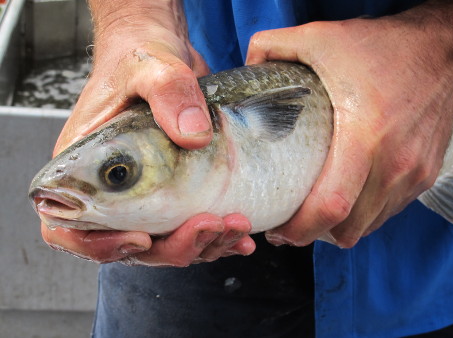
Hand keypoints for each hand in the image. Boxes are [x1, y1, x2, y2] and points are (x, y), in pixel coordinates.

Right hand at [41, 1, 255, 264]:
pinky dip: (217, 238)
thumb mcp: (149, 67)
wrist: (161, 57)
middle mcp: (111, 191)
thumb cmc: (138, 59)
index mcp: (83, 168)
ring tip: (237, 225)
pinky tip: (243, 235)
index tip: (142, 235)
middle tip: (212, 225)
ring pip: (167, 242)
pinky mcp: (174, 193)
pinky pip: (190, 228)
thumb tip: (193, 135)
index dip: (101, 244)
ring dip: (203, 245)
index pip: (70, 229)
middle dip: (175, 245)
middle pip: (132, 245)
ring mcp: (145, 196)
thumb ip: (168, 93)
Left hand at [246, 11, 452, 247]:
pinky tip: (346, 198)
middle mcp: (394, 163)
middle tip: (289, 227)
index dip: (301, 227)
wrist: (443, 52)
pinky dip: (363, 215)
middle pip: (349, 227)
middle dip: (314, 235)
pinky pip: (388, 212)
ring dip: (339, 228)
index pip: (332, 205)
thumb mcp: (321, 37)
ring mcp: (414, 174)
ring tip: (315, 214)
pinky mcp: (425, 175)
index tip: (279, 230)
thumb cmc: (384, 47)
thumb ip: (273, 45)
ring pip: (369, 225)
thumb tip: (247, 65)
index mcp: (365, 135)